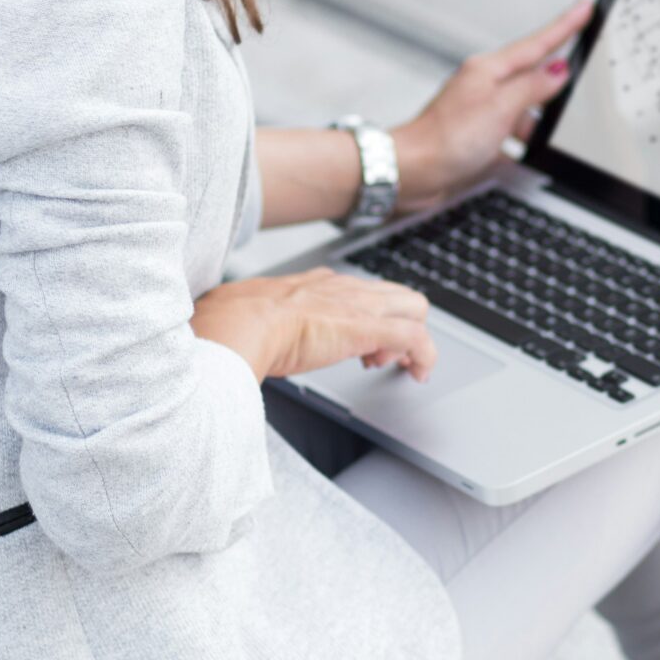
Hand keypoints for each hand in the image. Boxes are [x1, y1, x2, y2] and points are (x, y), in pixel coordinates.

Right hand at [192, 268, 436, 381]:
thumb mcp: (251, 315)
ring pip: (415, 307)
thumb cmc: (234, 323)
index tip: (355, 345)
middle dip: (398, 324)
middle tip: (379, 357)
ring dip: (411, 341)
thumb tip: (246, 334)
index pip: (359, 291)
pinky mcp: (369, 328)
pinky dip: (425, 356)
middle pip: (397, 294)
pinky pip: (416, 337)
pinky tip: (418, 374)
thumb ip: (260, 320)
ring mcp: (359, 305)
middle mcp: (343, 288)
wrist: (238, 325)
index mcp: (317, 284)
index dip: (364, 317)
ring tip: (390, 366)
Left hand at [392, 0, 590, 213]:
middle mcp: (485, 88)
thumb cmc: (445, 139)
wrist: (411, 173)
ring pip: (524, 111)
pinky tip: (533, 155)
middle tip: (587, 65)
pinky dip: (525, 145)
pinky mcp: (478, 139)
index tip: (585, 7)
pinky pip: (513, 136)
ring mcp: (481, 114)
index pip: (537, 43)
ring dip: (540, 122)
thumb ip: (532, 87)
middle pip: (532, 76)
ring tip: (558, 131)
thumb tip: (559, 70)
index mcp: (489, 70)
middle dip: (558, 77)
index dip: (565, 25)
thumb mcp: (500, 108)